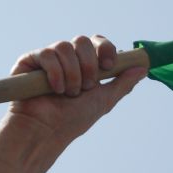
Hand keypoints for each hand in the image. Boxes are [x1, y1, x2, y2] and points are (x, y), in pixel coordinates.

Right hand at [7, 34, 145, 142]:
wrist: (47, 131)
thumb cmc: (72, 120)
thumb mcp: (104, 100)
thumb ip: (122, 83)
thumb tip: (143, 67)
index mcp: (84, 65)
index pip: (97, 42)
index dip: (105, 49)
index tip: (109, 66)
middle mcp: (66, 58)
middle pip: (83, 41)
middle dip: (88, 66)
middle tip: (85, 88)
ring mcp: (48, 58)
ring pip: (65, 46)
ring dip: (72, 74)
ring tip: (67, 93)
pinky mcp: (29, 60)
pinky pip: (47, 53)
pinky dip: (55, 73)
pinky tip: (54, 89)